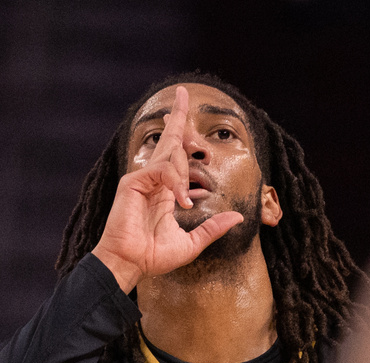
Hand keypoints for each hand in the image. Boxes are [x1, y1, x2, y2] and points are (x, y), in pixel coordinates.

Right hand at [91, 86, 243, 291]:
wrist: (130, 265)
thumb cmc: (153, 256)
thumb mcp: (192, 243)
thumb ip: (213, 228)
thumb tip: (239, 216)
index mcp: (164, 190)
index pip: (175, 156)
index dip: (181, 137)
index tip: (187, 121)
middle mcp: (153, 180)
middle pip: (167, 140)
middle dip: (177, 116)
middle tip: (182, 92)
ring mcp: (141, 179)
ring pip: (168, 155)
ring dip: (183, 172)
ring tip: (183, 202)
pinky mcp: (132, 182)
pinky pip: (161, 170)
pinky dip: (174, 182)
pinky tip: (179, 201)